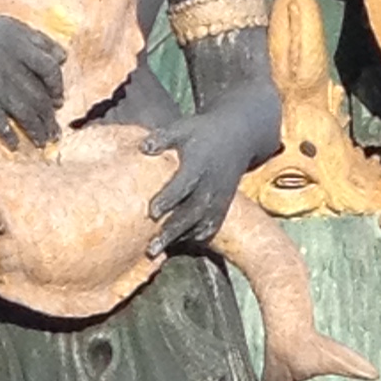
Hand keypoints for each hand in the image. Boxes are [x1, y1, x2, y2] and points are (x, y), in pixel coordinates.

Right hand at [0, 14, 64, 148]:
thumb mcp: (15, 26)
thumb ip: (41, 41)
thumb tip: (63, 58)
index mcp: (21, 47)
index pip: (49, 69)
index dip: (58, 86)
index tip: (58, 100)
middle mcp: (11, 67)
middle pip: (37, 97)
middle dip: (48, 118)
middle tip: (55, 133)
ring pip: (21, 111)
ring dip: (34, 129)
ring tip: (43, 142)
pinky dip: (5, 133)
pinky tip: (14, 144)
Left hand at [139, 101, 253, 255]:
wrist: (237, 138)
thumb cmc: (201, 133)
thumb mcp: (183, 128)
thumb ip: (163, 138)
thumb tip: (143, 148)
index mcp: (199, 164)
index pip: (184, 185)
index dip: (169, 199)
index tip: (152, 213)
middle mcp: (210, 185)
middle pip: (191, 213)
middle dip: (171, 231)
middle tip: (150, 249)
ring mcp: (218, 199)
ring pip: (199, 225)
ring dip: (178, 239)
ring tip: (155, 251)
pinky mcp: (221, 208)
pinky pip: (209, 228)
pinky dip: (192, 238)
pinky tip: (173, 243)